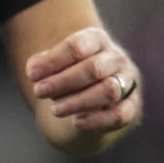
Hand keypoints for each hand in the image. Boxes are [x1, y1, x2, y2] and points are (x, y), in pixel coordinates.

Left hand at [26, 26, 142, 134]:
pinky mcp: (131, 106)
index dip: (53, 60)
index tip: (32, 74)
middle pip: (93, 68)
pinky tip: (77, 122)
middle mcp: (116, 58)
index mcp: (98, 40)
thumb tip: (35, 69)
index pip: (78, 45)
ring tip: (55, 109)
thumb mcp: (57, 64)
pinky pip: (120, 114)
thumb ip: (44, 64)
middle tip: (39, 91)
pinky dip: (98, 120)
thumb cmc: (70, 74)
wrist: (95, 94)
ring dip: (78, 101)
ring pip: (109, 90)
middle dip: (63, 82)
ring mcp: (127, 81)